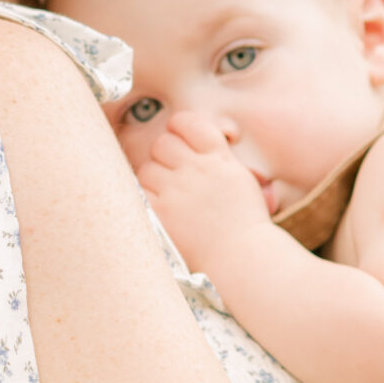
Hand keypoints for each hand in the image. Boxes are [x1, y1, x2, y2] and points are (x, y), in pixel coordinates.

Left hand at [136, 112, 271, 281]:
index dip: (179, 128)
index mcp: (220, 158)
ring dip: (154, 180)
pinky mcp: (161, 212)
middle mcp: (198, 169)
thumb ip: (217, 157)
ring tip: (169, 198)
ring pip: (147, 167)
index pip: (188, 123)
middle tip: (174, 175)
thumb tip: (194, 139)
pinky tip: (160, 210)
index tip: (180, 140)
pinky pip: (140, 191)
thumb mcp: (240, 179)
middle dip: (165, 156)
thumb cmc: (243, 222)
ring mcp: (177, 190)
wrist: (242, 259)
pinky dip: (146, 198)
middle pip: (162, 143)